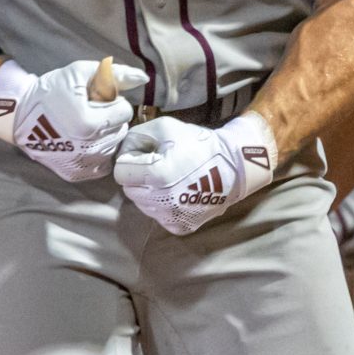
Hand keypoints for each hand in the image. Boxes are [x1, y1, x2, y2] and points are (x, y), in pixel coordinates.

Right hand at [0, 58, 141, 183]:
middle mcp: (89, 148)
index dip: (112, 102)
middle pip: (120, 130)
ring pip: (112, 147)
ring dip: (105, 135)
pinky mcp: (75, 174)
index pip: (124, 111)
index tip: (95, 100)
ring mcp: (82, 164)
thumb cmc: (50, 91)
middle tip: (89, 111)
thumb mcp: (79, 73)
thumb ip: (115, 74)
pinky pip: (101, 165)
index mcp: (90, 123)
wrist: (19, 116)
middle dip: (109, 119)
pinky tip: (83, 141)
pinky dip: (97, 153)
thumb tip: (143, 79)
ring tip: (85, 125)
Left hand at [113, 112, 277, 235]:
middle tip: (159, 165)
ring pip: (141, 204)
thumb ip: (135, 137)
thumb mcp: (164, 127)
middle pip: (128, 189)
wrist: (233, 168)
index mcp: (156, 175)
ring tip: (171, 178)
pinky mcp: (179, 227)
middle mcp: (161, 201)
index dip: (131, 159)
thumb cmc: (197, 144)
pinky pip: (157, 215)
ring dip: (149, 191)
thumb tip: (121, 152)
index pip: (120, 172)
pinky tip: (177, 191)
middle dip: (138, 176)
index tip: (147, 154)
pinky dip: (162, 205)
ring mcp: (170, 217)